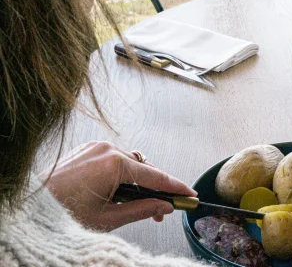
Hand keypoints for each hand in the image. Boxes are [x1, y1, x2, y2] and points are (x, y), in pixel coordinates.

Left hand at [39, 141, 196, 230]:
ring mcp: (95, 146)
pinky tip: (115, 192)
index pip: (155, 176)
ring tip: (132, 205)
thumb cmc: (62, 214)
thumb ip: (143, 210)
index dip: (175, 187)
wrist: (30, 208)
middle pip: (144, 169)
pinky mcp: (86, 149)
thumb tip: (165, 206)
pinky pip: (113, 158)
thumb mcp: (108, 218)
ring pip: (129, 163)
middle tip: (161, 211)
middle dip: (153, 190)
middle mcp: (106, 149)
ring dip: (136, 182)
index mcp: (113, 164)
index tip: (189, 194)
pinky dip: (120, 174)